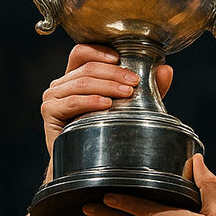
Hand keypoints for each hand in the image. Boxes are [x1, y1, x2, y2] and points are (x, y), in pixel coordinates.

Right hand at [41, 44, 173, 159]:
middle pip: (87, 67)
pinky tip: (107, 105)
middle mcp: (62, 83)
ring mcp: (53, 96)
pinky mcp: (49, 111)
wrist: (84, 164)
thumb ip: (147, 89)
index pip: (83, 52)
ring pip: (82, 82)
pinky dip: (91, 101)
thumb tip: (166, 70)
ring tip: (127, 93)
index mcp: (76, 76)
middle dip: (114, 73)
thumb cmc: (105, 133)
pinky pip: (72, 101)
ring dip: (107, 86)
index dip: (101, 51)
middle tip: (134, 82)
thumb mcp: (130, 107)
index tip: (121, 59)